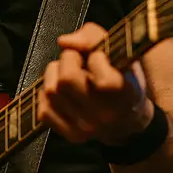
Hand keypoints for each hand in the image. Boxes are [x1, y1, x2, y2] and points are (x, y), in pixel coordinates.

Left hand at [37, 22, 154, 145]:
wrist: (128, 119)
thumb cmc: (124, 78)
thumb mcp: (119, 50)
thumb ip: (92, 37)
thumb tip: (63, 42)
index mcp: (122, 92)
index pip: (96, 65)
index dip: (94, 55)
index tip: (100, 58)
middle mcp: (104, 114)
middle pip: (65, 79)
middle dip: (67, 61)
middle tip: (78, 62)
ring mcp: (86, 128)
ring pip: (50, 91)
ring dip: (55, 77)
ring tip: (70, 77)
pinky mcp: (71, 135)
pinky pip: (43, 109)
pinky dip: (48, 97)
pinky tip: (63, 94)